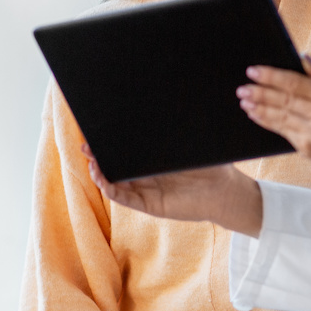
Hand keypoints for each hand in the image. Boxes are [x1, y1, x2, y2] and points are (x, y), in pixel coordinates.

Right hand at [83, 146, 263, 235]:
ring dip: (99, 172)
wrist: (226, 190)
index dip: (110, 143)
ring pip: (114, 183)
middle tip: (85, 144)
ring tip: (90, 159)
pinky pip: (123, 198)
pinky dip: (109, 188)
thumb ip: (173, 130)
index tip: (96, 130)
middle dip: (97, 155)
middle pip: (115, 167)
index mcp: (153, 162)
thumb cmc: (211, 165)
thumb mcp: (188, 143)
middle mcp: (146, 177)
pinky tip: (101, 177)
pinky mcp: (149, 205)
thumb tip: (159, 104)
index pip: (126, 152)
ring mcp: (146, 192)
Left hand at [238, 57, 310, 201]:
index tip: (254, 70)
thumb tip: (301, 57)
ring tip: (244, 99)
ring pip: (280, 115)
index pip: (296, 82)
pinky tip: (255, 114)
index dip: (272, 76)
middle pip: (284, 98)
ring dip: (258, 106)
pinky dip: (266, 121)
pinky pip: (281, 131)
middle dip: (259, 91)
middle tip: (242, 86)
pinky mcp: (308, 149)